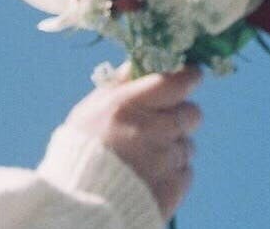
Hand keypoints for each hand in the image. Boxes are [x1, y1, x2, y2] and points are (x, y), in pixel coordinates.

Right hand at [63, 64, 202, 220]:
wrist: (77, 207)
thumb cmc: (79, 154)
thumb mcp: (89, 112)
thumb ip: (118, 85)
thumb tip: (138, 62)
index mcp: (126, 106)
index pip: (176, 81)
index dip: (188, 77)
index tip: (191, 76)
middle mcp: (150, 129)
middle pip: (192, 112)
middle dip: (181, 116)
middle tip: (162, 124)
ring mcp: (165, 159)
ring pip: (188, 144)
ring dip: (174, 147)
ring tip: (147, 158)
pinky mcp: (173, 186)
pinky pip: (187, 171)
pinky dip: (173, 172)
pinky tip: (151, 176)